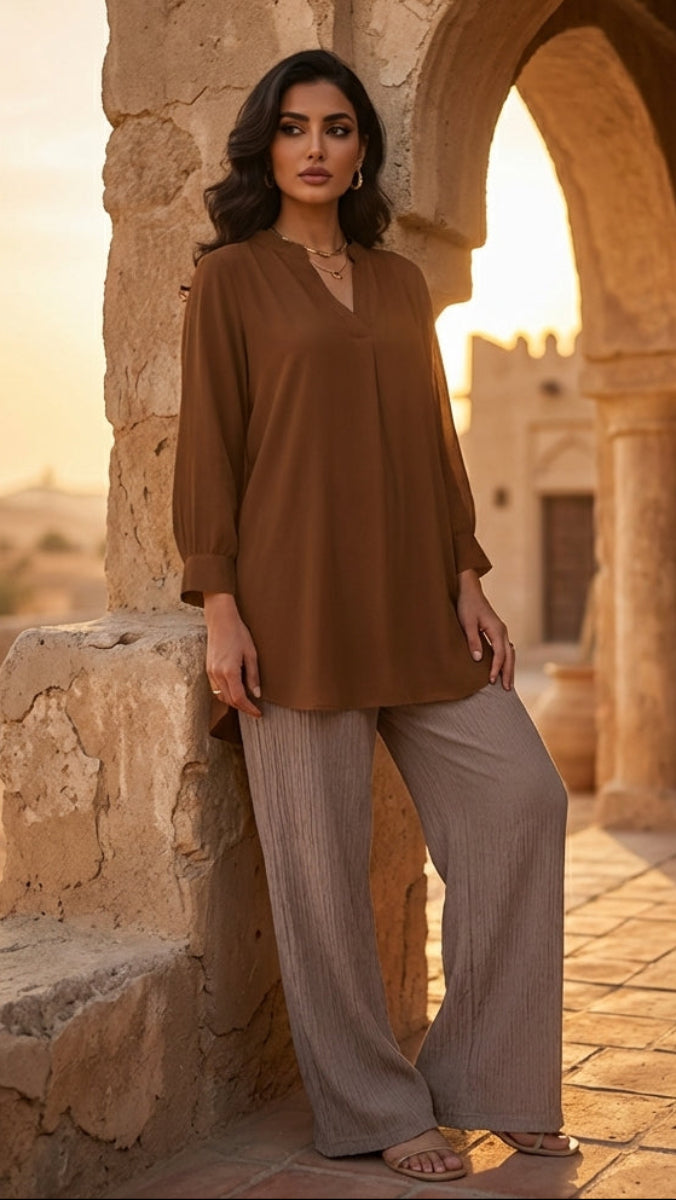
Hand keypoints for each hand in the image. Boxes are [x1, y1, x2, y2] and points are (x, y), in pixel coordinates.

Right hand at [204, 592, 261, 716]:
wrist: (220, 620)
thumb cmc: (238, 633)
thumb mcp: (251, 654)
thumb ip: (253, 676)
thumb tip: (256, 694)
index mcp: (229, 671)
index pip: (239, 698)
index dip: (249, 709)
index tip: (258, 713)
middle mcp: (217, 674)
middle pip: (229, 700)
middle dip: (242, 707)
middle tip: (254, 709)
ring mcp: (210, 672)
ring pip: (221, 696)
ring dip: (233, 702)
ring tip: (246, 702)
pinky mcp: (208, 669)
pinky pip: (216, 688)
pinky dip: (226, 693)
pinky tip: (234, 691)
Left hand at [456, 569, 514, 689]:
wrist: (469, 589)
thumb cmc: (467, 605)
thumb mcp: (467, 623)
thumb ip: (472, 641)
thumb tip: (477, 659)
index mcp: (496, 629)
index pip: (500, 654)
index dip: (496, 668)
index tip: (491, 681)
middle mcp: (502, 631)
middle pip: (509, 656)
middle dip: (508, 672)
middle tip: (507, 689)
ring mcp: (501, 630)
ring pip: (509, 653)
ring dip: (509, 668)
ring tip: (508, 683)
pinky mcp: (497, 631)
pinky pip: (505, 649)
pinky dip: (506, 660)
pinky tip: (503, 668)